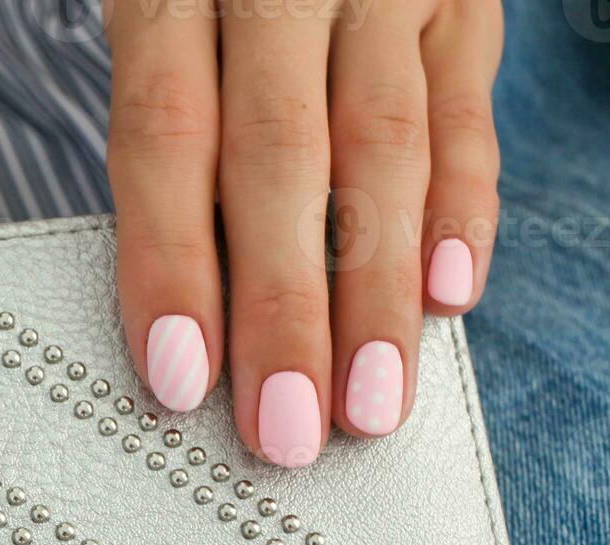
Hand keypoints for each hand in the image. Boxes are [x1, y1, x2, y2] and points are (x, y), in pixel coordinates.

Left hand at [106, 0, 501, 465]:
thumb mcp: (155, 20)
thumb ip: (164, 131)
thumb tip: (177, 308)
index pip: (165, 139)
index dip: (170, 267)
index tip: (178, 377)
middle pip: (278, 162)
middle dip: (284, 312)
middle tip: (285, 429)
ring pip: (382, 152)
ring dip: (377, 293)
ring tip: (369, 402)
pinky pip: (464, 114)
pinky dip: (461, 210)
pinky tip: (448, 299)